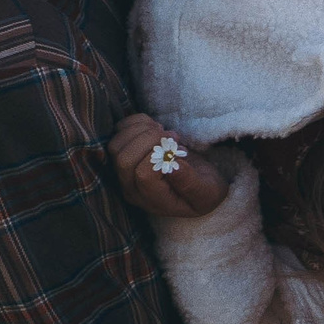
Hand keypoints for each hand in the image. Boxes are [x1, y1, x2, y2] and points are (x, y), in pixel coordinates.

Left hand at [109, 114, 229, 218]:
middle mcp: (132, 188)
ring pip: (116, 145)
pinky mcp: (123, 154)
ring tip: (164, 132)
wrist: (198, 185)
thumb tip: (174, 168)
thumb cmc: (204, 190)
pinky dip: (136, 123)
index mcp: (153, 200)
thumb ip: (191, 184)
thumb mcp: (206, 193)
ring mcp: (123, 172)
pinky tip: (155, 127)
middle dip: (149, 139)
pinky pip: (118, 133)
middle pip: (124, 159)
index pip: (143, 175)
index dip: (160, 156)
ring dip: (141, 130)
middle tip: (172, 136)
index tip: (180, 149)